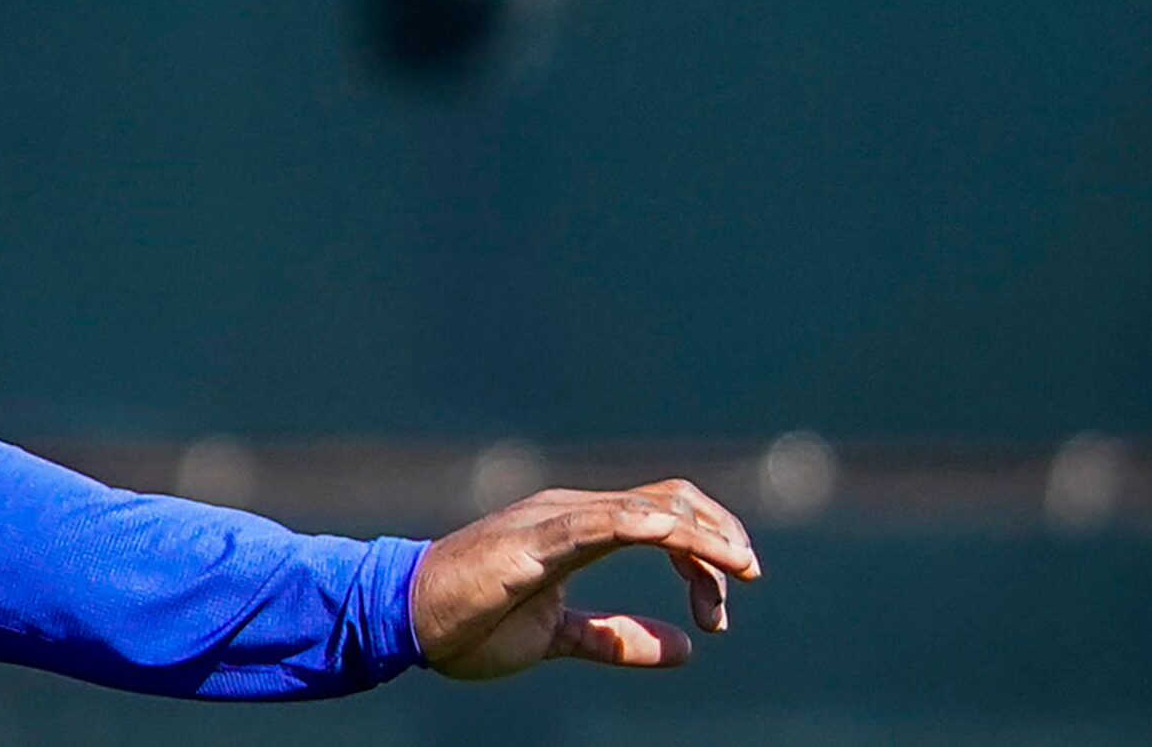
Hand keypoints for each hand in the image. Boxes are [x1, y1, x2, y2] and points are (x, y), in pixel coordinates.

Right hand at [411, 477, 759, 678]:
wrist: (405, 617)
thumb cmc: (471, 621)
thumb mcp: (558, 636)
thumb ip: (616, 638)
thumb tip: (683, 649)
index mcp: (578, 527)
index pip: (662, 517)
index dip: (707, 553)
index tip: (721, 611)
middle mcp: (572, 510)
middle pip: (669, 501)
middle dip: (720, 537)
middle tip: (747, 582)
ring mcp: (554, 519)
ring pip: (648, 508)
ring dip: (703, 537)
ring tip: (740, 569)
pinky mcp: (535, 538)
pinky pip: (601, 521)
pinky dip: (647, 524)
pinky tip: (677, 538)